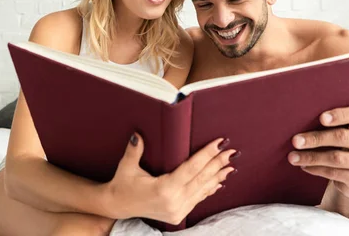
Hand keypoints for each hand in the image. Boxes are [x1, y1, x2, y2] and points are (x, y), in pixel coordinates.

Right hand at [104, 133, 237, 224]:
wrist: (117, 206)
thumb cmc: (122, 184)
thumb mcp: (127, 167)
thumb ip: (134, 151)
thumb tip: (138, 135)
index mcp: (163, 189)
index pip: (191, 168)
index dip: (206, 154)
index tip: (219, 143)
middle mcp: (174, 201)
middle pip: (201, 178)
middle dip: (217, 163)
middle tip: (231, 151)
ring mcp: (177, 210)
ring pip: (202, 190)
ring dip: (217, 176)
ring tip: (230, 165)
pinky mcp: (178, 214)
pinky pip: (197, 199)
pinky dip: (209, 189)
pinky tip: (218, 182)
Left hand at [288, 105, 348, 199]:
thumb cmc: (346, 150)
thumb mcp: (345, 136)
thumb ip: (331, 127)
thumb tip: (300, 121)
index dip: (340, 115)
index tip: (321, 118)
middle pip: (343, 137)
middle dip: (316, 139)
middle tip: (295, 141)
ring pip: (338, 158)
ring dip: (311, 157)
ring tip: (293, 157)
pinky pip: (336, 173)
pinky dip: (317, 169)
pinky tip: (304, 166)